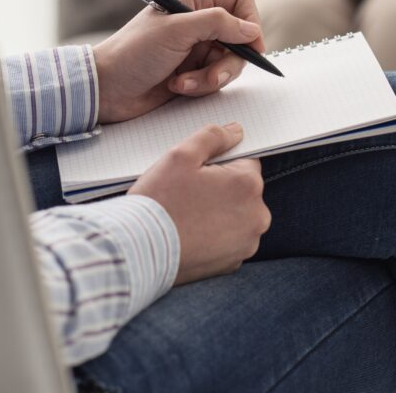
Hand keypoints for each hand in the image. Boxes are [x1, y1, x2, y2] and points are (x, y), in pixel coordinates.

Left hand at [93, 0, 264, 122]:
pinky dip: (200, 86)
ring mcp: (197, 49)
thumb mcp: (177, 31)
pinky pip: (215, 80)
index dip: (251, 22)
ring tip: (184, 82)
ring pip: (230, 62)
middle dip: (229, 61)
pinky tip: (177, 86)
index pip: (240, 1)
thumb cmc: (133, 53)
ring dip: (211, 77)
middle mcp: (199, 23)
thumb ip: (218, 24)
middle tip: (214, 73)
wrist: (106, 89)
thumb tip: (251, 29)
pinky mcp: (194, 73)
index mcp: (194, 2)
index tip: (252, 46)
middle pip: (240, 37)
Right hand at [129, 122, 270, 284]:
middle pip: (242, 189)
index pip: (245, 161)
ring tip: (186, 214)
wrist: (138, 251)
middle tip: (188, 193)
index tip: (197, 173)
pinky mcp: (233, 264)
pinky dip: (214, 235)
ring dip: (219, 211)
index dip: (219, 163)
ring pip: (237, 214)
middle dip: (221, 187)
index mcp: (248, 185)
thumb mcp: (181, 154)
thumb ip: (213, 136)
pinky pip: (228, 239)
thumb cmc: (160, 202)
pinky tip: (189, 233)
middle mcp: (256, 216)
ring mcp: (246, 243)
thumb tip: (236, 131)